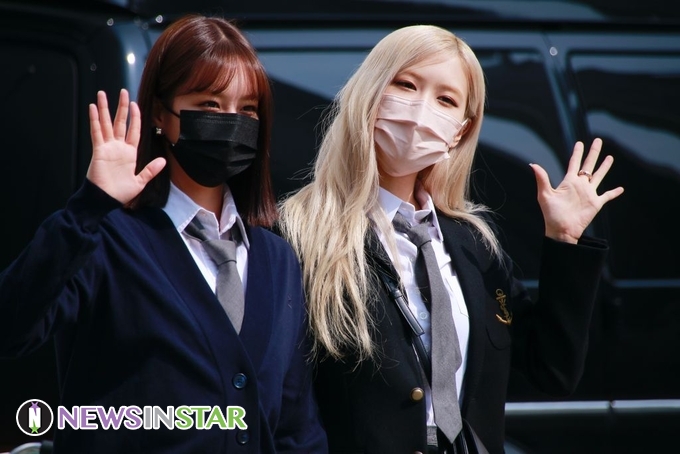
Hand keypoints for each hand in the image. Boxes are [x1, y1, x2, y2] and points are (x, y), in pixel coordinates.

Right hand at [87, 89, 165, 203]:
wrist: (106, 200)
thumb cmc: (120, 193)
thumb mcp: (140, 182)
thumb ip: (150, 170)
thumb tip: (163, 160)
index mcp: (130, 153)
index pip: (133, 131)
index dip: (135, 118)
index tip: (135, 104)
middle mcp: (118, 147)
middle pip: (120, 122)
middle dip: (121, 107)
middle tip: (122, 92)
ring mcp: (107, 147)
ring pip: (106, 123)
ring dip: (104, 108)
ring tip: (102, 93)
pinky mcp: (98, 150)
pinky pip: (96, 132)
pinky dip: (95, 120)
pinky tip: (93, 108)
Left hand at [529, 138, 623, 243]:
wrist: (562, 230)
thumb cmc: (551, 215)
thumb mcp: (545, 195)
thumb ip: (542, 179)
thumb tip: (533, 164)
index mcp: (568, 182)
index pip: (574, 163)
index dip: (577, 153)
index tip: (580, 143)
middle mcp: (580, 185)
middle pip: (588, 165)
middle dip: (593, 153)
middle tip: (598, 140)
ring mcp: (589, 194)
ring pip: (599, 176)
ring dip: (604, 167)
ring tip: (610, 157)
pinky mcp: (596, 203)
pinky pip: (607, 196)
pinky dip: (614, 192)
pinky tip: (621, 188)